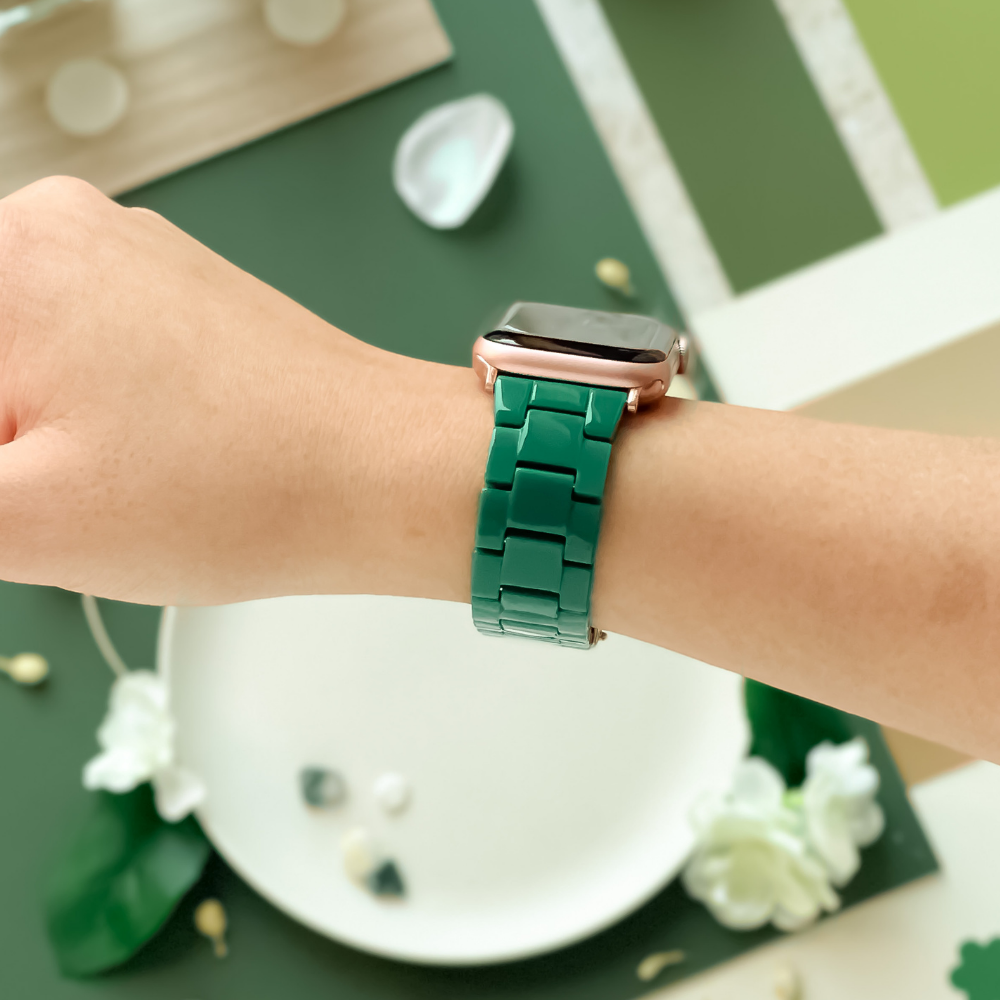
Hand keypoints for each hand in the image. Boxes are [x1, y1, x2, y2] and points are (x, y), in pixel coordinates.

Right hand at [0, 177, 486, 605]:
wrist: (381, 475)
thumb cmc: (244, 490)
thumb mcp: (21, 516)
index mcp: (7, 258)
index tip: (23, 480)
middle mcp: (61, 227)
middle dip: (0, 442)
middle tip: (42, 497)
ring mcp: (129, 254)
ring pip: (16, 353)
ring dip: (23, 431)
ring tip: (103, 481)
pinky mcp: (173, 291)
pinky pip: (75, 347)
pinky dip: (73, 410)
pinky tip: (138, 459)